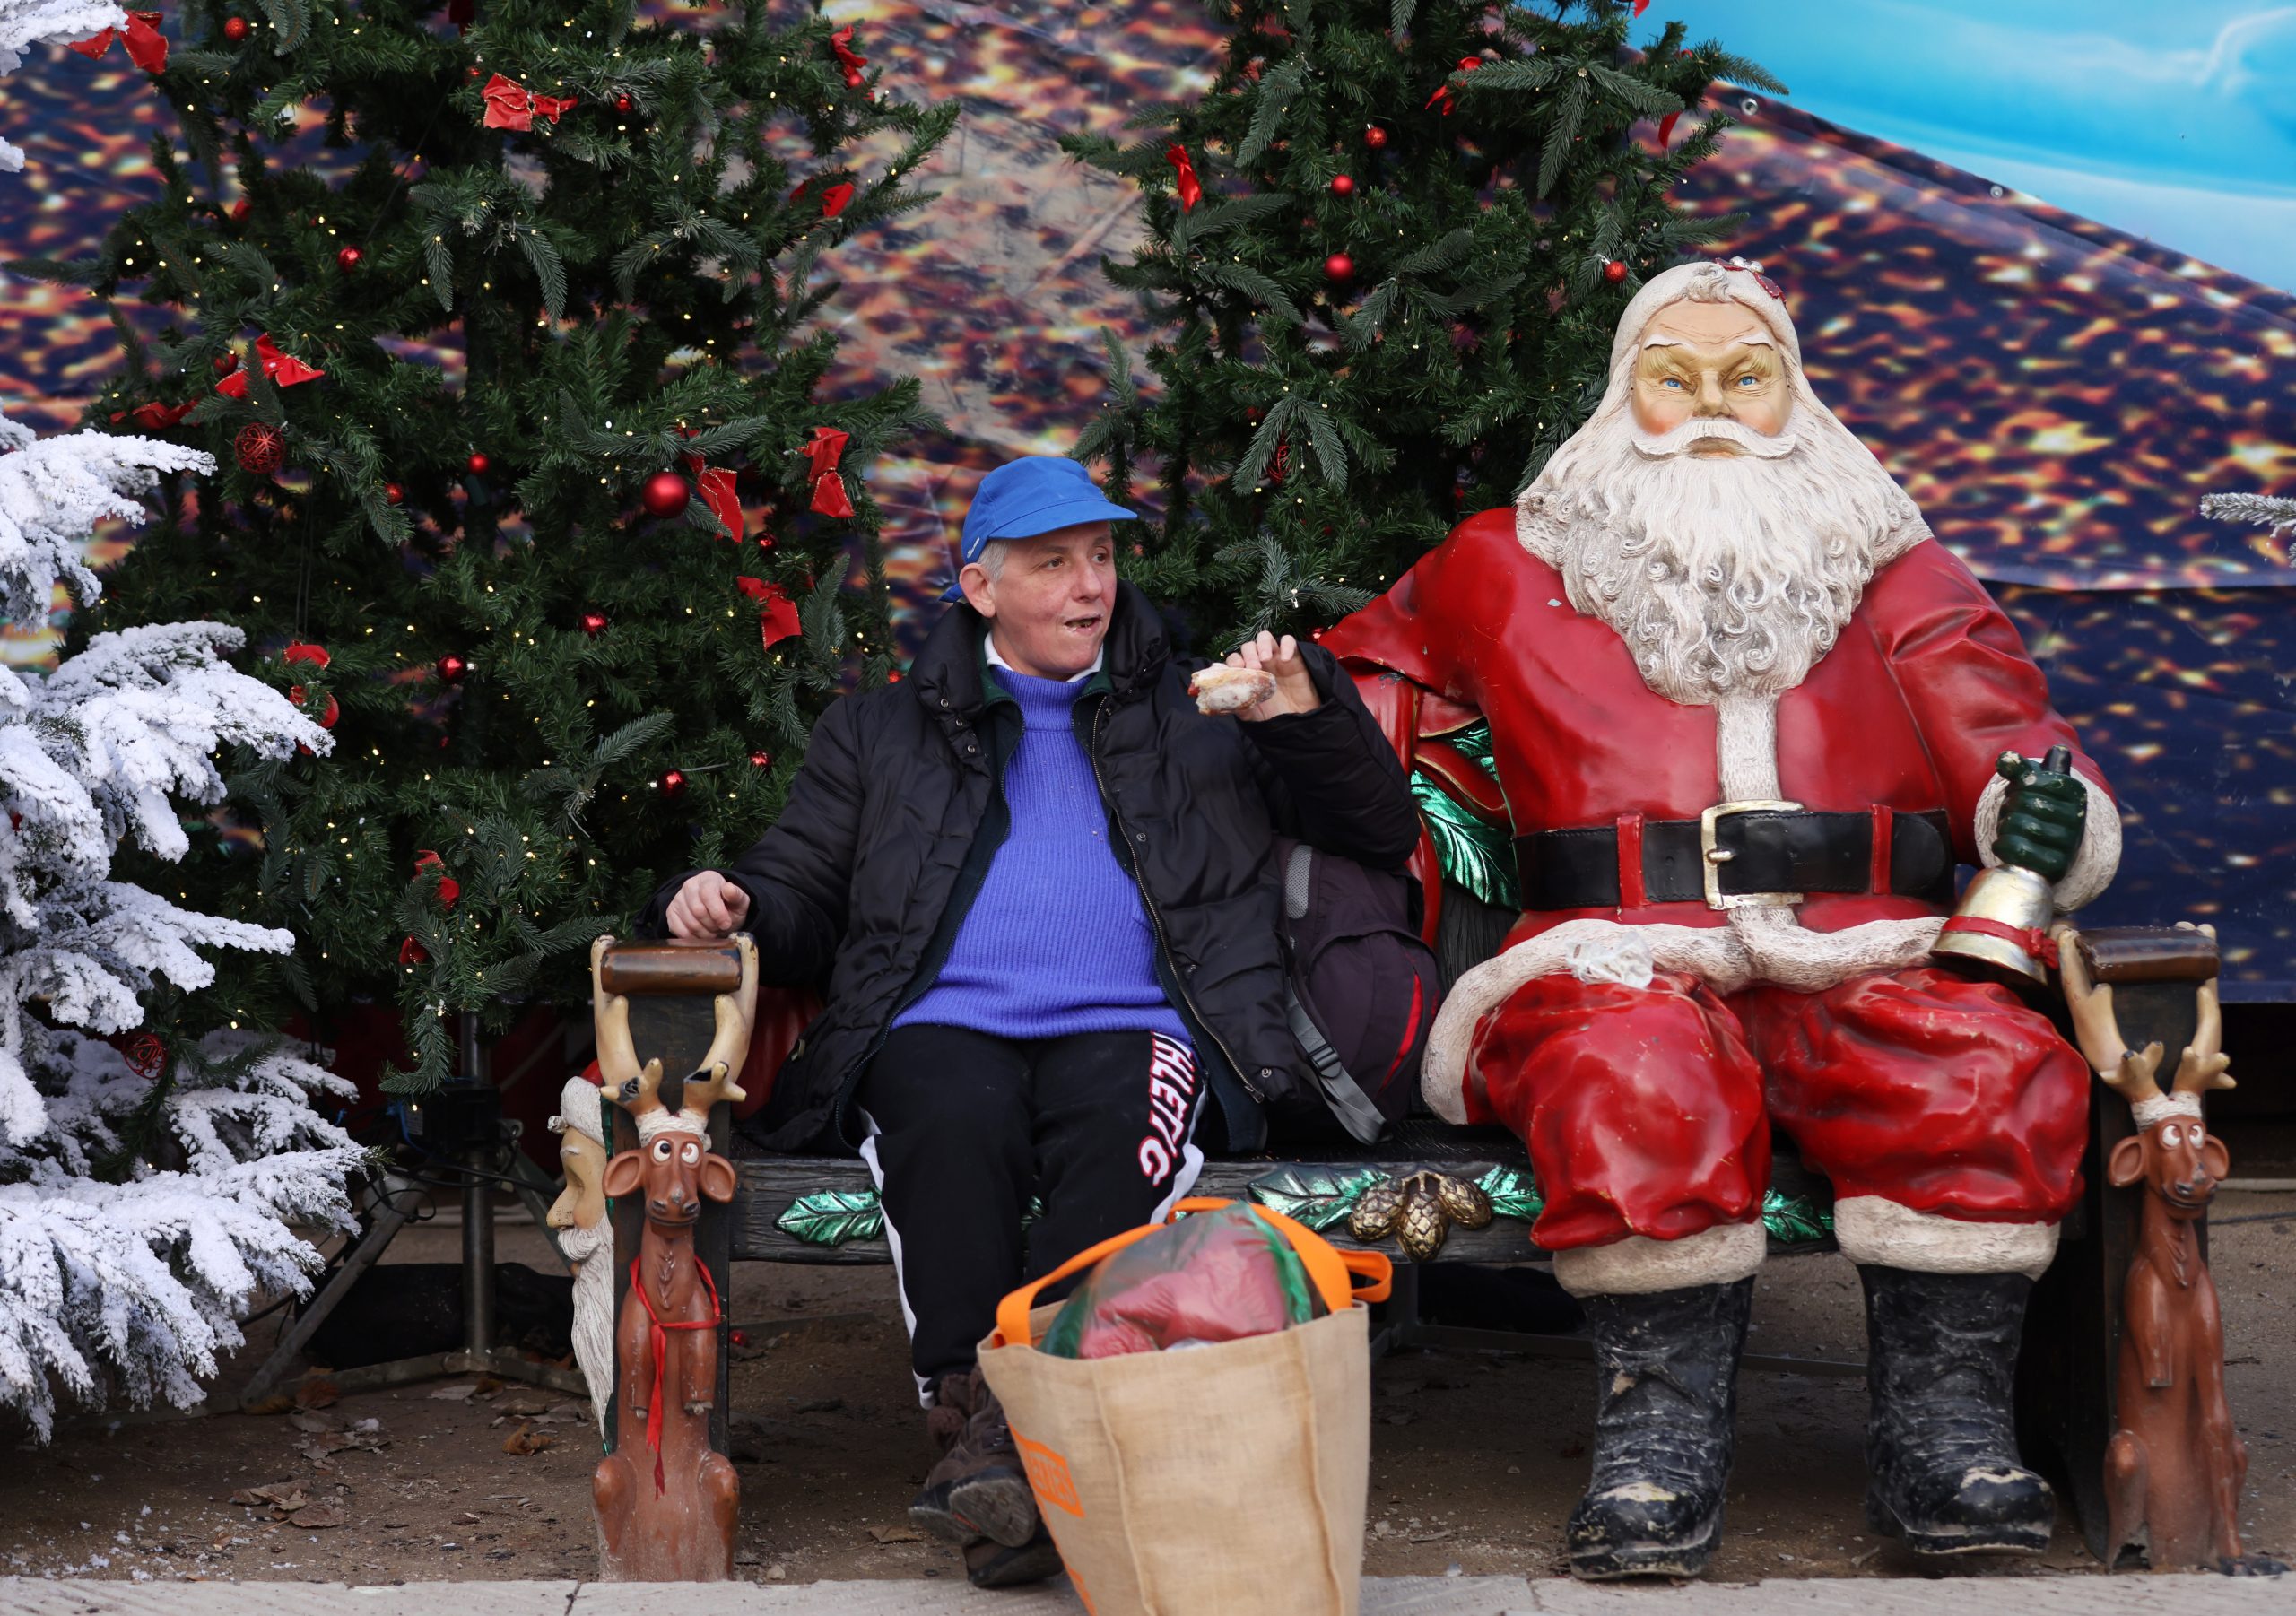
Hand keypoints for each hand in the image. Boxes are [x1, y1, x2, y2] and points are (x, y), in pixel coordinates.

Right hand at [666, 873, 749, 939]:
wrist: (717, 913)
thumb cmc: (729, 907)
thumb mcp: (739, 902)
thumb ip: (737, 896)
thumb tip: (729, 888)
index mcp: (707, 879)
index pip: (707, 894)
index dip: (718, 912)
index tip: (726, 924)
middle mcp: (689, 885)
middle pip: (698, 911)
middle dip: (712, 925)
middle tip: (720, 928)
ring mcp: (678, 899)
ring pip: (690, 923)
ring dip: (705, 934)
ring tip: (712, 931)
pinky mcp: (671, 913)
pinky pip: (680, 931)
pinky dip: (693, 938)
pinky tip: (701, 935)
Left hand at [1225, 630, 1319, 720]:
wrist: (1297, 719)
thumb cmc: (1273, 715)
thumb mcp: (1251, 713)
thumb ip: (1237, 705)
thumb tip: (1221, 701)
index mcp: (1247, 673)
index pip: (1235, 659)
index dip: (1234, 661)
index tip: (1238, 670)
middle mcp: (1259, 663)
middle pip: (1249, 646)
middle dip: (1249, 654)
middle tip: (1255, 667)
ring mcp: (1276, 658)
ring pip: (1265, 638)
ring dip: (1262, 645)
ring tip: (1266, 658)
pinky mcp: (1293, 657)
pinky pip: (1289, 641)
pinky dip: (1286, 646)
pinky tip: (1285, 659)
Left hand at [1991, 750, 2085, 882]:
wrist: (2049, 850)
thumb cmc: (2038, 808)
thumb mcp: (2032, 784)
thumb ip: (2020, 769)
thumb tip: (2005, 759)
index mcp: (2075, 792)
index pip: (2032, 780)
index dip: (2017, 786)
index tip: (2023, 791)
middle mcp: (2078, 817)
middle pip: (2023, 802)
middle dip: (2009, 807)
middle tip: (2013, 814)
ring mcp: (2069, 843)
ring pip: (2017, 825)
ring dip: (2004, 827)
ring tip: (2012, 830)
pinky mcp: (2056, 866)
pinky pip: (2016, 850)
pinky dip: (2002, 846)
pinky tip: (2006, 845)